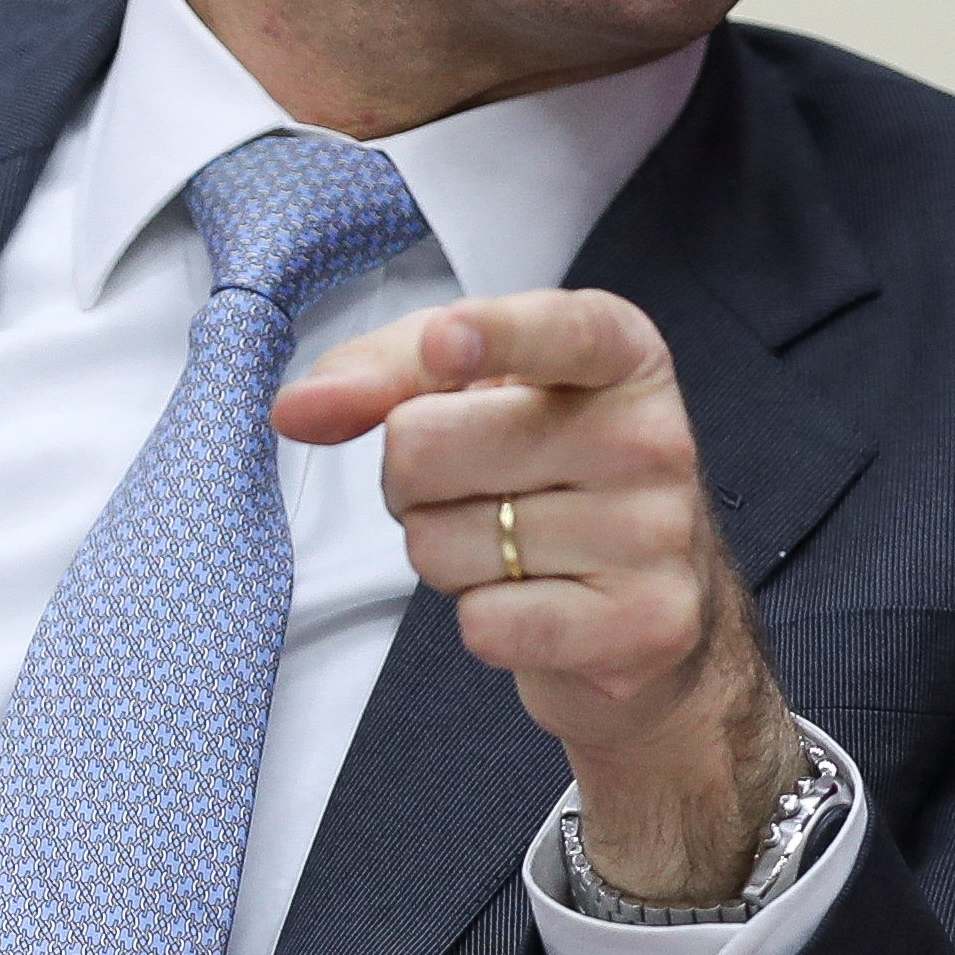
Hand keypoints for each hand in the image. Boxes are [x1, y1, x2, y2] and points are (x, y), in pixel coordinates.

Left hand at [278, 287, 791, 901]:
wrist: (654, 617)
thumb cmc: (551, 479)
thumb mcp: (481, 392)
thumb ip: (386, 373)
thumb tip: (298, 410)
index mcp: (619, 353)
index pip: (555, 331)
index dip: (490, 337)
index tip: (444, 347)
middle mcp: (651, 433)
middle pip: (426, 444)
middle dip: (408, 479)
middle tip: (468, 489)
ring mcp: (656, 531)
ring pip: (443, 542)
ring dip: (446, 555)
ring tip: (511, 549)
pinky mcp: (644, 623)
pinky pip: (485, 623)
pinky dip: (483, 620)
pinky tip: (537, 604)